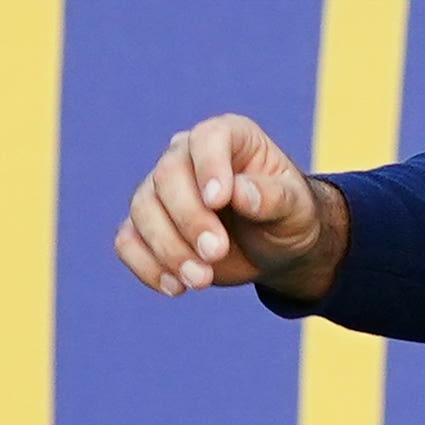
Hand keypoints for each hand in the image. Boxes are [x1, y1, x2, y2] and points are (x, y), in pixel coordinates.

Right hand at [114, 115, 343, 300]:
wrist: (275, 249)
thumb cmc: (289, 218)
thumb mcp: (296, 209)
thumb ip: (274, 198)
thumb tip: (239, 193)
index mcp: (231, 137)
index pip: (208, 138)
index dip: (209, 167)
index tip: (219, 201)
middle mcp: (188, 156)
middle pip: (167, 177)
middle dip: (189, 220)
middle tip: (215, 253)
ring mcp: (161, 190)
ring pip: (143, 210)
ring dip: (168, 248)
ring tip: (201, 280)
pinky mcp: (146, 224)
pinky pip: (128, 240)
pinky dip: (147, 265)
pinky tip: (175, 287)